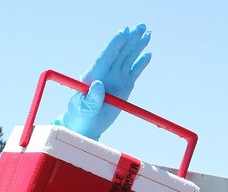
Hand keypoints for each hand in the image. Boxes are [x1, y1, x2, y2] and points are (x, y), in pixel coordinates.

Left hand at [56, 24, 151, 139]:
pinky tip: (148, 54)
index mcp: (94, 75)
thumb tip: (98, 84)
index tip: (124, 31)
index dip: (115, 43)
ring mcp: (116, 79)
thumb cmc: (79, 117)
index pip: (106, 56)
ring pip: (128, 59)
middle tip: (141, 26)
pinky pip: (134, 72)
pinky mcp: (124, 86)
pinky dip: (141, 63)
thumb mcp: (83, 108)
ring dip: (137, 46)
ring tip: (147, 33)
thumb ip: (91, 98)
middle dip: (130, 39)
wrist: (85, 128)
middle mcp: (106, 73)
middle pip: (119, 53)